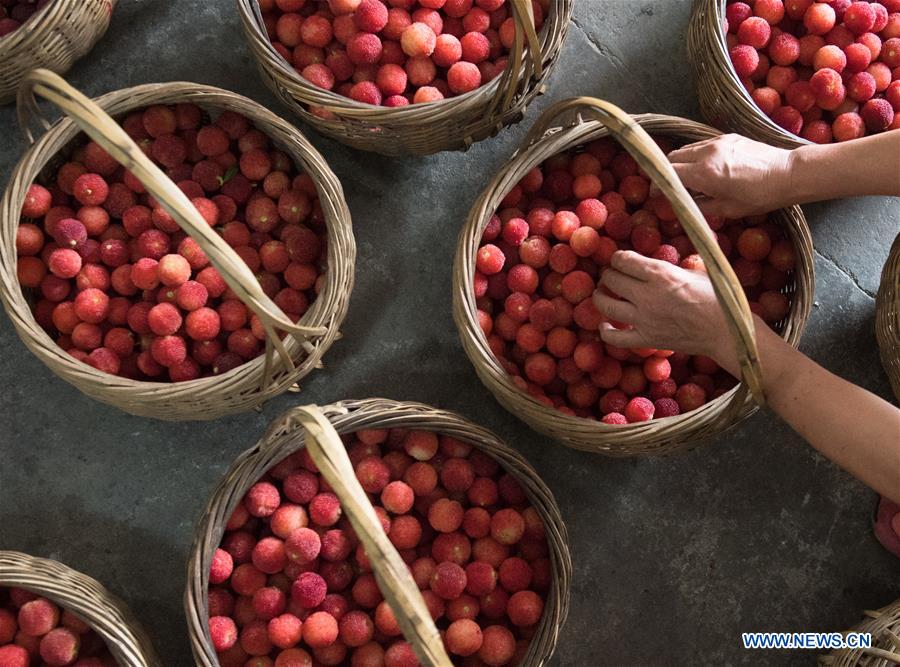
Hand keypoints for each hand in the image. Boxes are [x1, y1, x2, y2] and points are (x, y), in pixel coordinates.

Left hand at [592, 251, 738, 374]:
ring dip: (600, 297)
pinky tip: (604, 325)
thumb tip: (657, 260)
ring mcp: (644, 319)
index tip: (620, 260)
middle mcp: (647, 295)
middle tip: (612, 276)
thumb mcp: (696, 271)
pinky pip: (615, 338)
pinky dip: (605, 331)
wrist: (726, 331)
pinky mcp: (646, 339)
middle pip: (611, 279)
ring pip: (606, 305)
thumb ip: (672, 266)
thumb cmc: (717, 298)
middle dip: (609, 275)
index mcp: (660, 273)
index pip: (623, 260)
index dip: (618, 258)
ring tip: (602, 293)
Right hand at [667, 134, 793, 217]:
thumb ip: (700, 205)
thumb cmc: (760, 197)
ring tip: (686, 177)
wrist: (788, 173)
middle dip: (666, 171)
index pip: (668, 173)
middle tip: (669, 186)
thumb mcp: (727, 209)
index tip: (656, 194)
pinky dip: (695, 155)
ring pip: (686, 149)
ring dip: (680, 162)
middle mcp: (706, 153)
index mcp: (704, 173)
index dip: (658, 184)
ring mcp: (717, 142)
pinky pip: (701, 145)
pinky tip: (704, 168)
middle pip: (673, 157)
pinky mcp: (728, 137)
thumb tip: (684, 204)